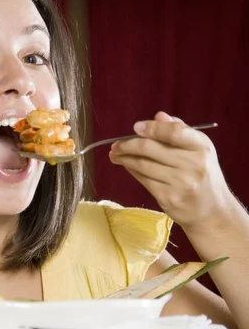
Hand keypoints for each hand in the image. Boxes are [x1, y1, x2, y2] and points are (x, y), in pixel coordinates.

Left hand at [109, 111, 233, 230]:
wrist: (213, 212)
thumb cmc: (203, 176)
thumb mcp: (199, 150)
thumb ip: (180, 131)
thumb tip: (158, 116)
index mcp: (201, 147)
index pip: (174, 132)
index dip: (152, 128)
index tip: (135, 127)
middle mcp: (193, 164)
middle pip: (151, 148)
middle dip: (128, 145)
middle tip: (116, 144)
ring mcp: (180, 183)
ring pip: (143, 165)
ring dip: (125, 158)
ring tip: (115, 154)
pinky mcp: (168, 198)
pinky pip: (144, 180)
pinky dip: (132, 171)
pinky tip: (127, 166)